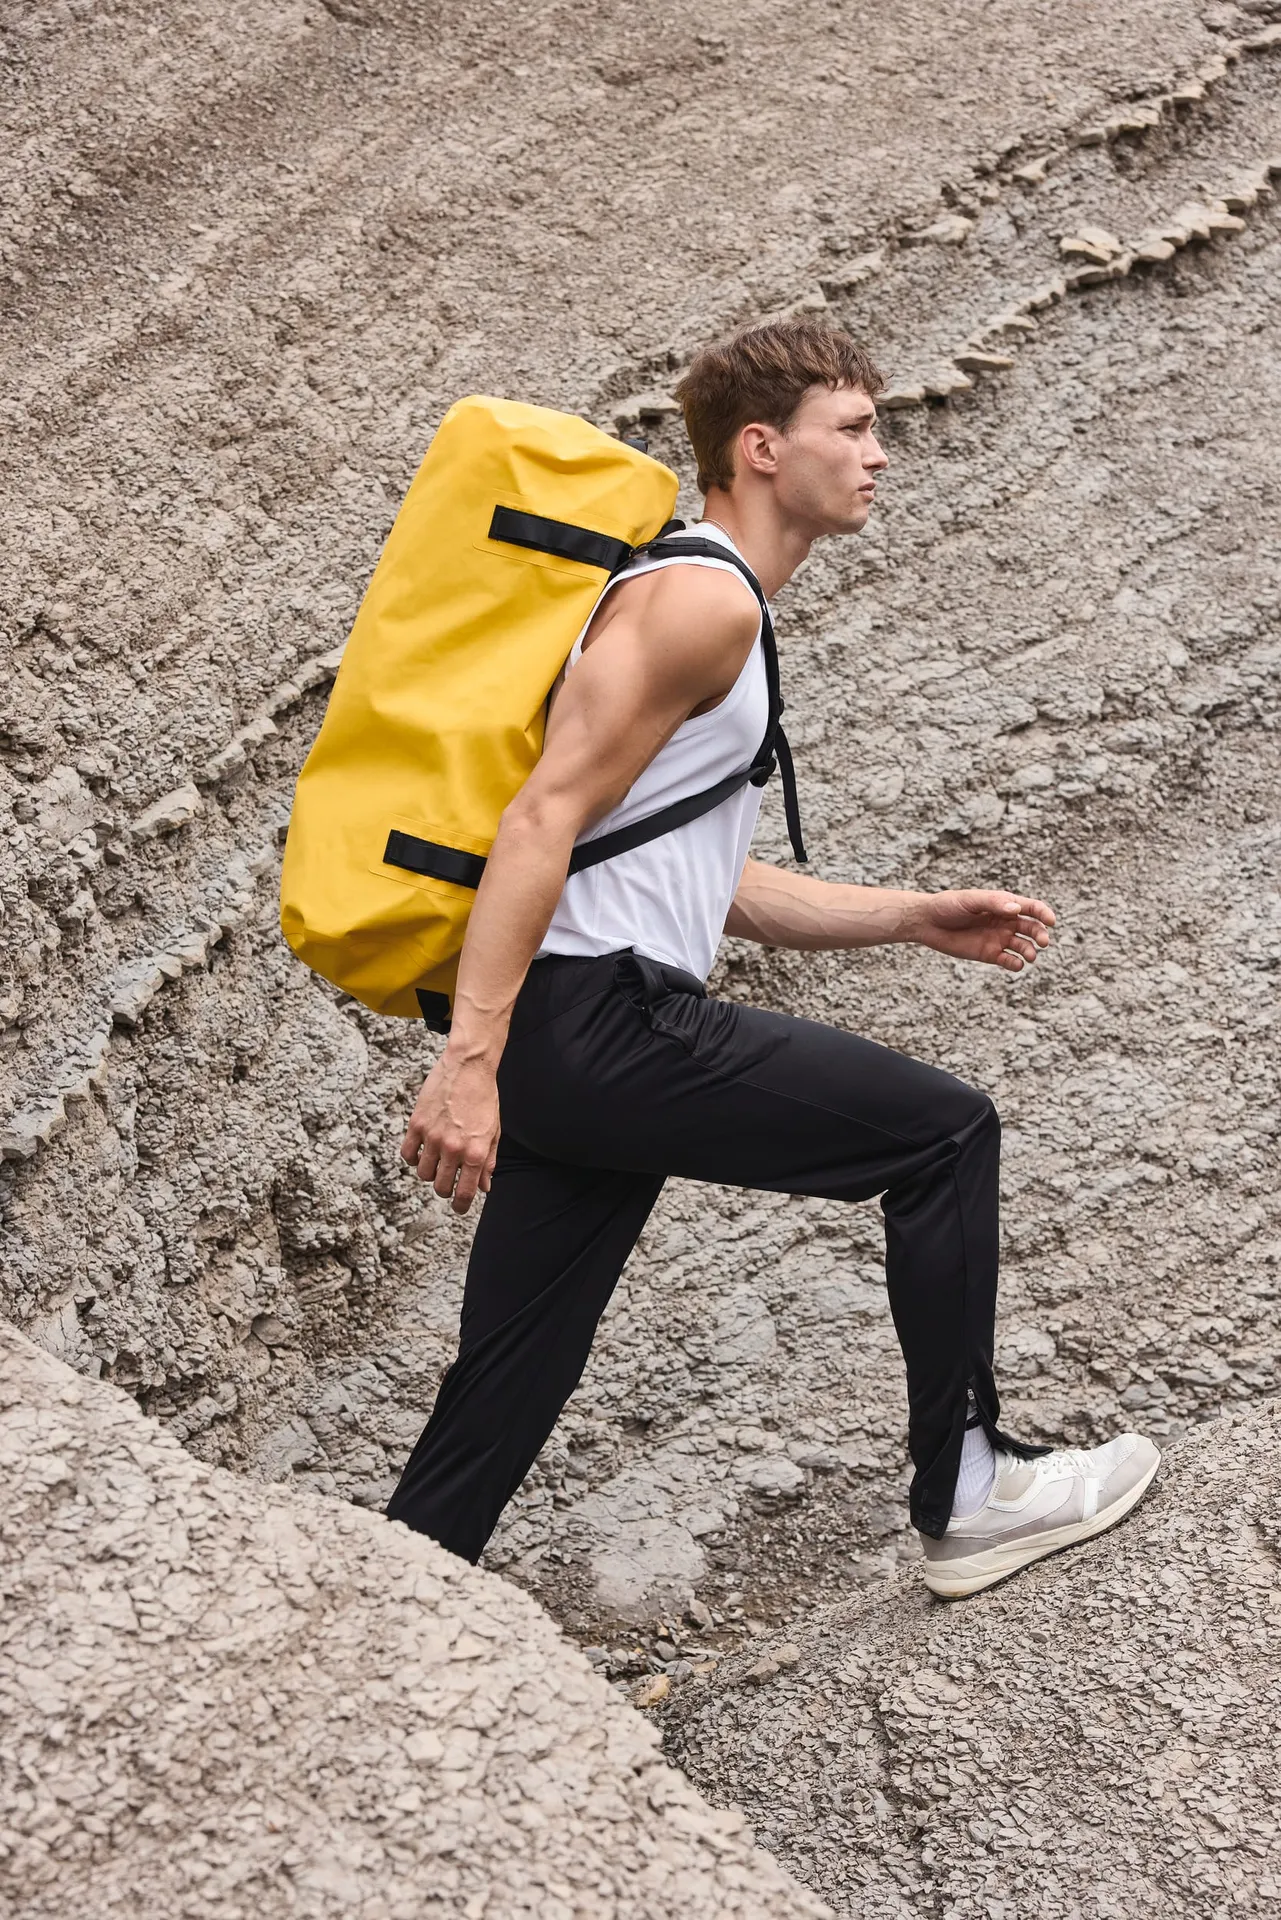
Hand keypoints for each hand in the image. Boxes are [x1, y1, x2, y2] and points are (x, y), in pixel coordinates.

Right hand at [400, 1048, 500, 1212]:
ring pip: (423, 1173)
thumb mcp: (494, 1132)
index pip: (465, 1193)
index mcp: (476, 1152)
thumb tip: (485, 1186)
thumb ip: (489, 1161)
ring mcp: (433, 1137)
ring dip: (430, 1173)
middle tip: (448, 1183)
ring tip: (437, 1162)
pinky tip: (422, 1152)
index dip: (461, 1206)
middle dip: (445, 1190)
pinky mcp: (417, 1124)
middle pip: (441, 1187)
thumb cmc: (485, 1098)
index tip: (459, 1207)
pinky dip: (414, 1158)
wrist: (469, 1067)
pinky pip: (408, 1154)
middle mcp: (453, 1148)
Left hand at [906, 888, 1055, 972]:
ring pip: (1023, 946)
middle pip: (1032, 928)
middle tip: (1043, 942)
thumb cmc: (948, 905)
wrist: (928, 922)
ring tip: (1029, 955)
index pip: (1032, 908)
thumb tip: (1016, 909)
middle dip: (1040, 935)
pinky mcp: (990, 954)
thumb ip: (993, 903)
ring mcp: (999, 938)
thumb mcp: (970, 900)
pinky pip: (1009, 960)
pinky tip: (1015, 964)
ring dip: (1030, 951)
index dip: (1044, 914)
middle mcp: (1006, 922)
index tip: (1051, 921)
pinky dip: (1015, 964)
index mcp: (1004, 904)